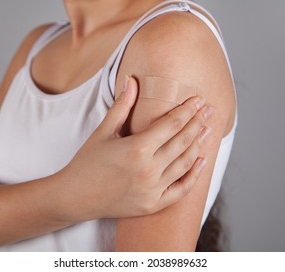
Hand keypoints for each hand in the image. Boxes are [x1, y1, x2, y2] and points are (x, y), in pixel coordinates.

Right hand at [61, 77, 211, 219]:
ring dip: (199, 144)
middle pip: (183, 141)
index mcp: (137, 148)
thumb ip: (122, 106)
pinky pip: (181, 190)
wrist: (75, 197)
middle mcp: (149, 170)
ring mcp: (153, 189)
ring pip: (185, 163)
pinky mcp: (153, 205)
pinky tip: (201, 161)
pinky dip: (194, 176)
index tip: (198, 100)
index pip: (172, 124)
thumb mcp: (103, 131)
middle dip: (198, 122)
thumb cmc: (87, 162)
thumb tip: (132, 79)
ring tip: (207, 130)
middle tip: (209, 110)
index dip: (188, 110)